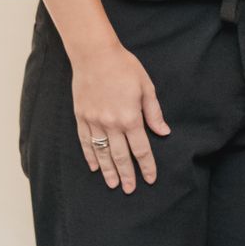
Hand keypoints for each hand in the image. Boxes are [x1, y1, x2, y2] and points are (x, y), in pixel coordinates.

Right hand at [68, 40, 168, 192]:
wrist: (95, 55)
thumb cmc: (124, 68)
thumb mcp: (146, 87)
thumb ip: (154, 112)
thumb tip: (163, 132)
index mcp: (130, 117)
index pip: (141, 148)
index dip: (147, 165)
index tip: (150, 178)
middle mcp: (111, 124)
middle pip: (121, 156)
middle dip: (127, 174)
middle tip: (130, 189)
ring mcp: (94, 122)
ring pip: (102, 153)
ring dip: (108, 171)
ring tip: (113, 184)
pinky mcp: (81, 117)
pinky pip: (85, 142)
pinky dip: (90, 156)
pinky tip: (94, 167)